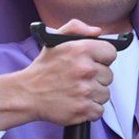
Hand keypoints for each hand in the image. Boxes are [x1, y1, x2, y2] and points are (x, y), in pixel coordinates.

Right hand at [0, 19, 115, 129]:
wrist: (27, 94)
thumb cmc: (43, 69)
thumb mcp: (55, 40)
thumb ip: (77, 28)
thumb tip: (97, 31)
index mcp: (80, 50)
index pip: (111, 53)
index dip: (103, 58)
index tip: (94, 62)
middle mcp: (85, 70)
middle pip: (109, 75)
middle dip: (97, 77)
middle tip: (80, 78)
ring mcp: (85, 91)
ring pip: (105, 93)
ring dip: (94, 94)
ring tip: (77, 90)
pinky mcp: (83, 110)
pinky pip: (99, 110)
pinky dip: (90, 109)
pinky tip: (77, 102)